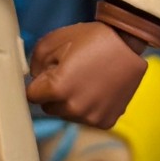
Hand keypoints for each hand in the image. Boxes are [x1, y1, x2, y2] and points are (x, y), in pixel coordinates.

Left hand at [26, 20, 146, 127]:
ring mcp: (91, 117)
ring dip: (70, 101)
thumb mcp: (54, 40)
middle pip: (48, 107)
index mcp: (58, 88)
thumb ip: (34, 61)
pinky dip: (88, 107)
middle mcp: (74, 108)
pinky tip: (97, 89)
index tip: (47, 74)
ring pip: (67, 114)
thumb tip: (33, 78)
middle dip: (52, 93)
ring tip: (85, 80)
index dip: (38, 83)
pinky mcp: (106, 121)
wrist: (129, 43)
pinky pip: (86, 118)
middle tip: (69, 73)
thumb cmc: (91, 38)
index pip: (31, 95)